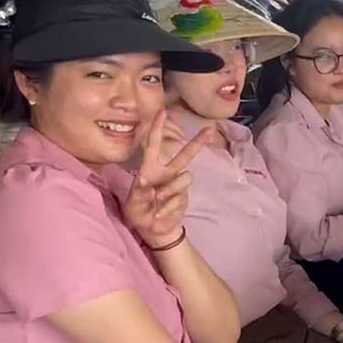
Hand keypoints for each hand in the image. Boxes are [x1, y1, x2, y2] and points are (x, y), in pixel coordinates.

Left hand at [124, 111, 210, 248]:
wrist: (154, 230)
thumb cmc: (139, 213)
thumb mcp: (133, 203)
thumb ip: (141, 192)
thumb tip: (150, 183)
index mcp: (150, 169)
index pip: (153, 146)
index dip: (157, 129)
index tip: (162, 112)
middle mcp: (167, 174)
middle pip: (184, 155)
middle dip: (197, 143)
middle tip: (209, 130)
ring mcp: (178, 185)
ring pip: (184, 178)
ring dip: (170, 191)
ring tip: (157, 203)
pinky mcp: (184, 197)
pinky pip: (181, 197)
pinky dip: (169, 207)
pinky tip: (160, 215)